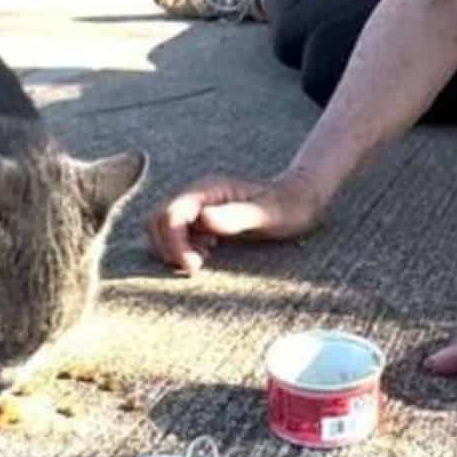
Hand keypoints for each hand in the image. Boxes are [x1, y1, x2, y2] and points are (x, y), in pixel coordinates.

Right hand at [146, 172, 326, 274]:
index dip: (174, 242)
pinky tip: (206, 255)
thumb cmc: (288, 207)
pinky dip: (182, 248)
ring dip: (173, 248)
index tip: (194, 266)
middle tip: (195, 266)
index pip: (170, 214)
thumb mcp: (268, 215)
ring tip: (201, 261)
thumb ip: (236, 216)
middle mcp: (198, 195)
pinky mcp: (202, 219)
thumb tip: (203, 218)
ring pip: (163, 227)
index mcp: (208, 190)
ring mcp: (199, 206)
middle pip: (158, 219)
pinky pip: (176, 234)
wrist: (299, 200)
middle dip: (168, 247)